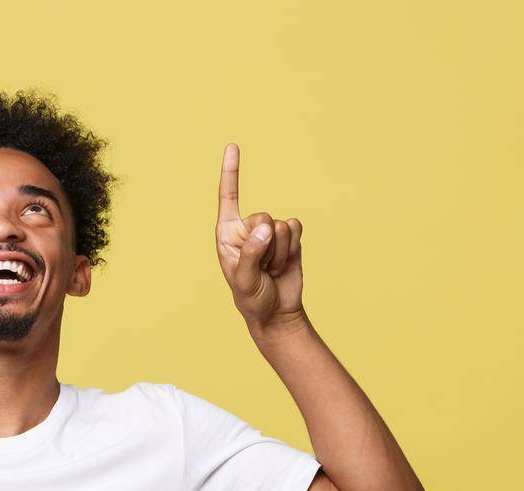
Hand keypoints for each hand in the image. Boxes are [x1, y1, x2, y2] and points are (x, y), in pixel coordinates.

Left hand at [215, 143, 304, 331]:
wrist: (276, 312)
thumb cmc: (252, 298)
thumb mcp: (245, 279)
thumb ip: (253, 252)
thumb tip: (267, 226)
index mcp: (227, 233)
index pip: (228, 197)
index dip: (231, 171)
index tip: (233, 145)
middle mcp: (247, 228)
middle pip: (263, 215)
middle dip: (266, 244)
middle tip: (262, 267)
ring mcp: (269, 231)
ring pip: (281, 225)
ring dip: (279, 251)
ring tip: (271, 269)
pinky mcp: (289, 237)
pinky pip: (296, 227)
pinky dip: (293, 246)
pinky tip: (284, 263)